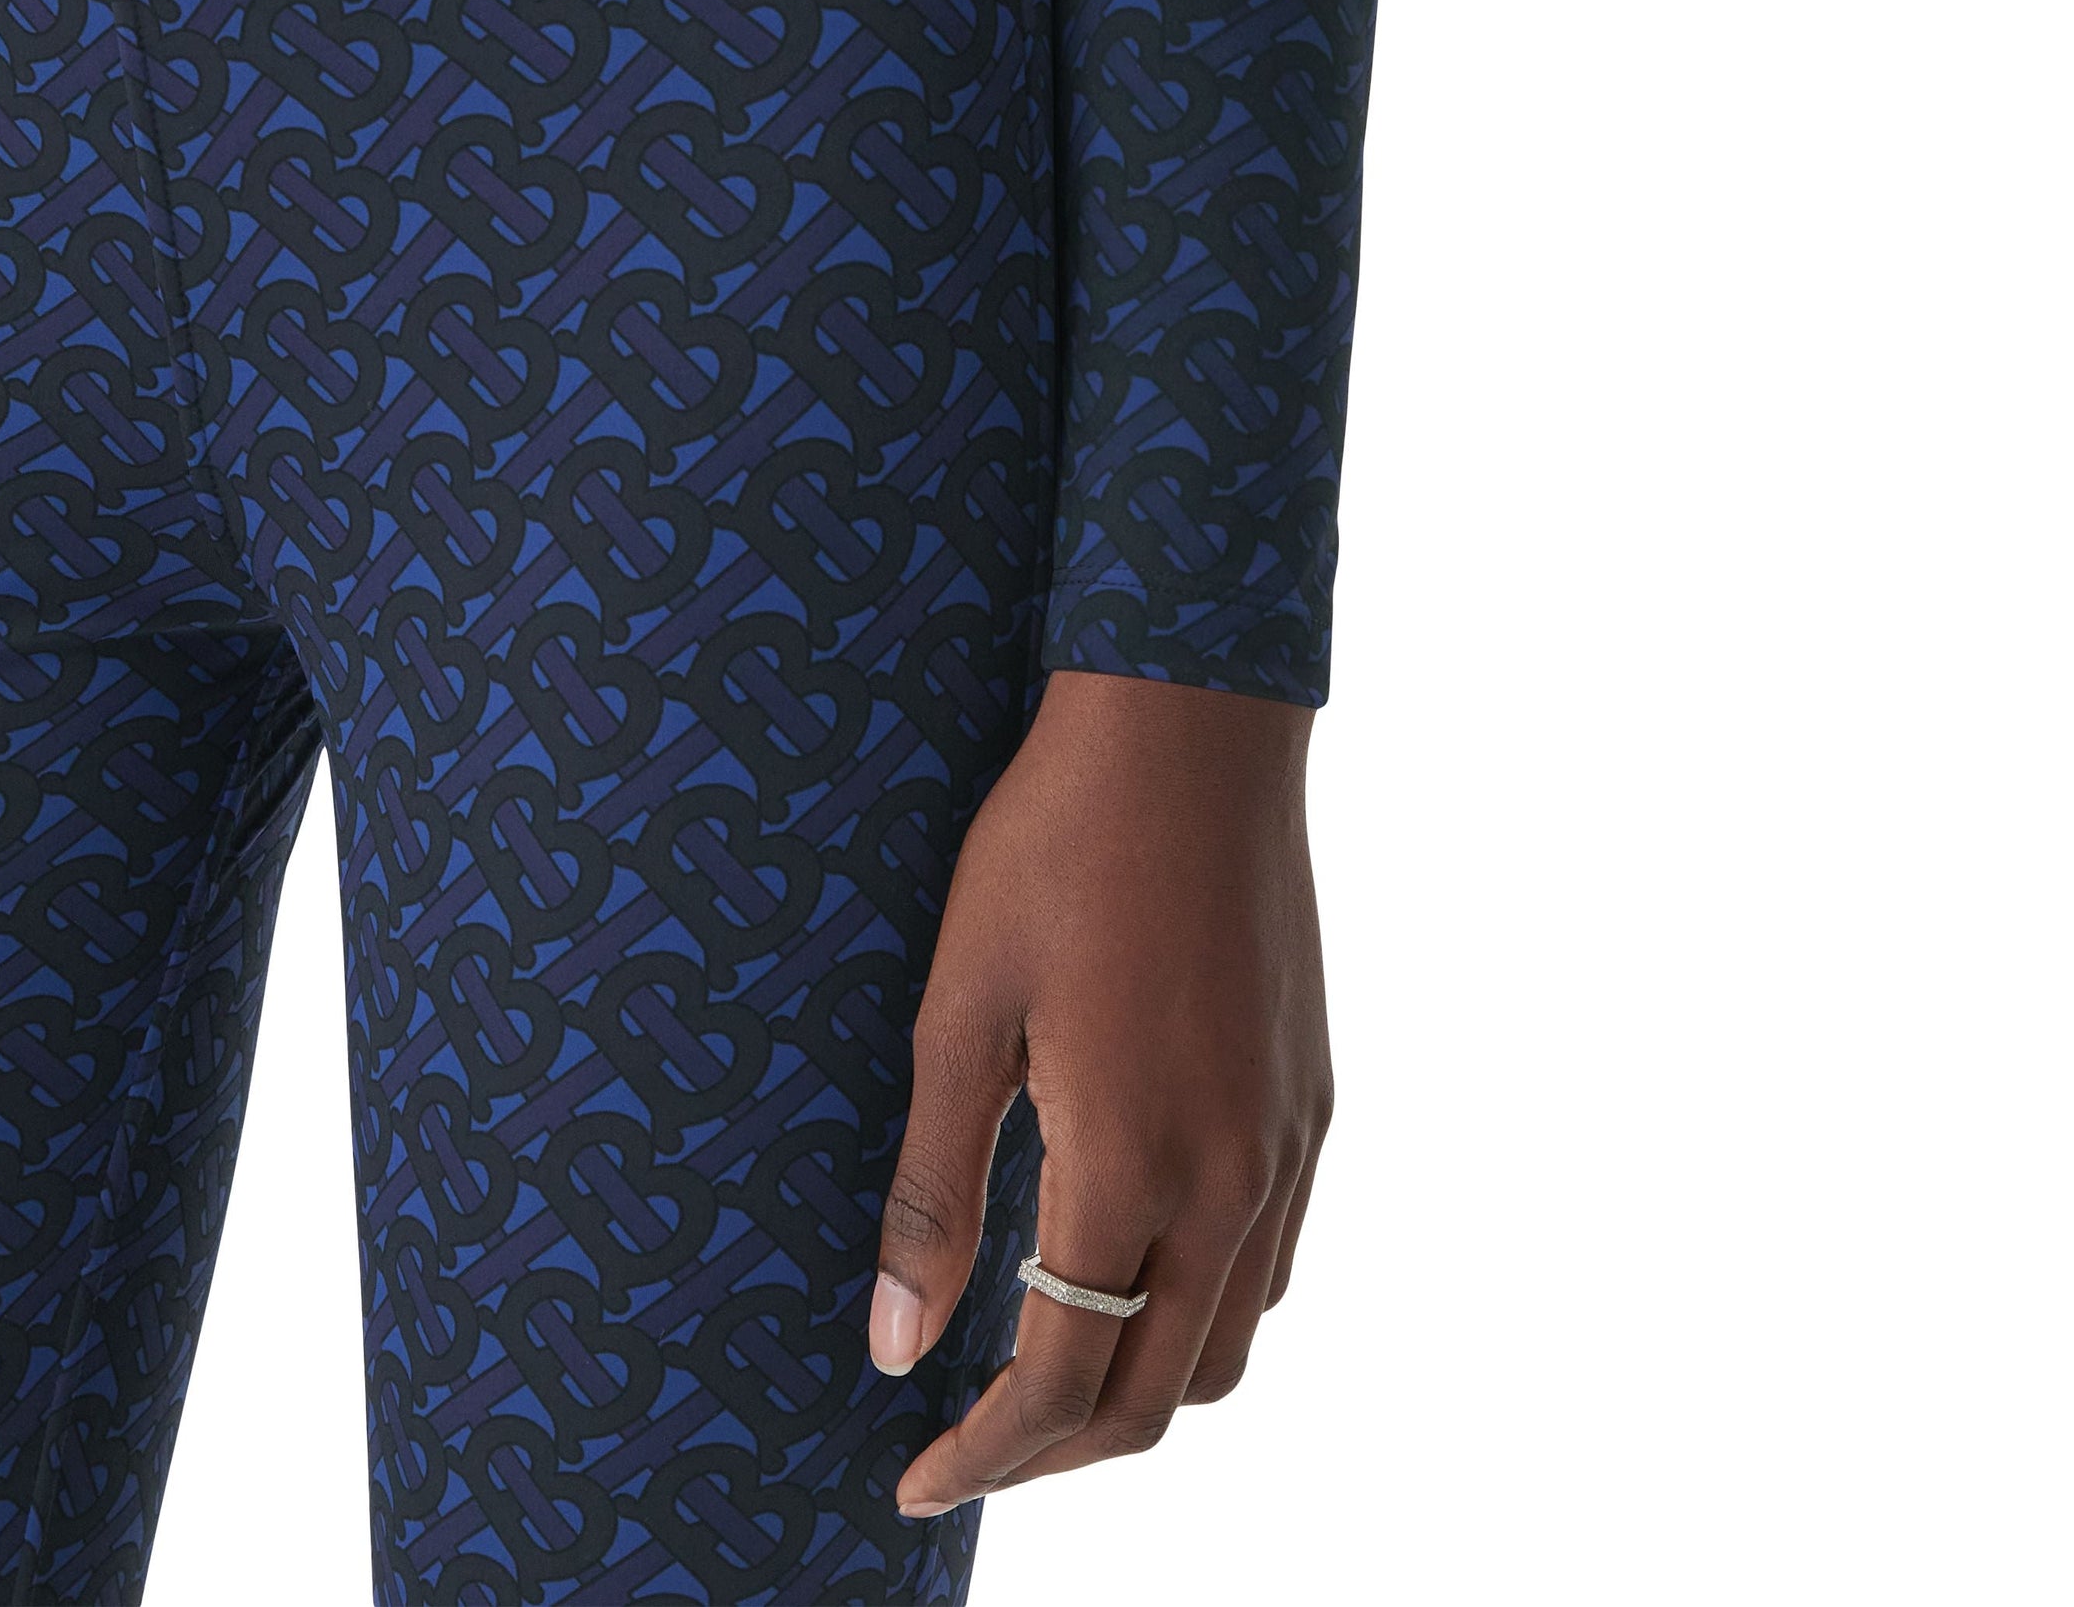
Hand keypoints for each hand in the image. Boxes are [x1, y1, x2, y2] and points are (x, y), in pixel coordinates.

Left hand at [871, 667, 1331, 1516]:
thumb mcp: (961, 1011)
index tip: (917, 1479)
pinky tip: (1132, 1264)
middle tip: (968, 1442)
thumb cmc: (1055, 850)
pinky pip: (1272, 1261)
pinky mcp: (1314, 1101)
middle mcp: (1235, 1177)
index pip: (1064, 1381)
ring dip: (1136, 1385)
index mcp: (1135, 1162)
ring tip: (1043, 1364)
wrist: (1191, 732)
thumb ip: (935, 1190)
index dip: (986, 1454)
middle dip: (1060, 1449)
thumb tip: (898, 1344)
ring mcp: (1289, 1142)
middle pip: (1158, 1394)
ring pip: (1228, 1342)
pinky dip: (1200, 1310)